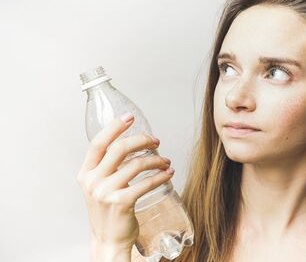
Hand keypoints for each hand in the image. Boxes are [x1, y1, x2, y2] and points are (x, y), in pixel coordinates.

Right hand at [77, 113, 173, 250]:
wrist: (108, 239)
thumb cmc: (108, 210)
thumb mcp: (99, 186)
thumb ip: (107, 166)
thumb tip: (131, 143)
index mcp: (85, 173)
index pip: (98, 143)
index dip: (114, 127)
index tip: (130, 117)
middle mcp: (92, 181)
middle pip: (120, 149)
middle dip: (142, 140)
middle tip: (156, 141)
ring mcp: (105, 193)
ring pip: (136, 164)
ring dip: (156, 160)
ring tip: (165, 161)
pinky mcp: (121, 203)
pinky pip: (146, 183)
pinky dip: (160, 176)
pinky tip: (168, 173)